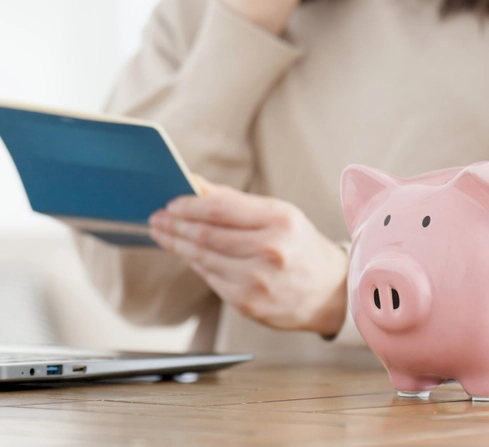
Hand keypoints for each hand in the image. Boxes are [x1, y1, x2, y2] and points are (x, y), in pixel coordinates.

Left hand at [148, 177, 347, 337]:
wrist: (331, 292)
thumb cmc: (301, 246)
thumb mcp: (279, 213)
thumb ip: (234, 200)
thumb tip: (194, 184)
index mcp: (280, 220)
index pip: (219, 208)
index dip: (188, 205)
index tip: (171, 203)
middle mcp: (271, 250)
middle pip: (206, 234)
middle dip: (175, 225)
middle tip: (158, 219)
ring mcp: (258, 281)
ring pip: (203, 258)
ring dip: (177, 245)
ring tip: (163, 234)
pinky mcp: (248, 304)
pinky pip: (211, 279)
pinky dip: (195, 264)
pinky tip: (186, 254)